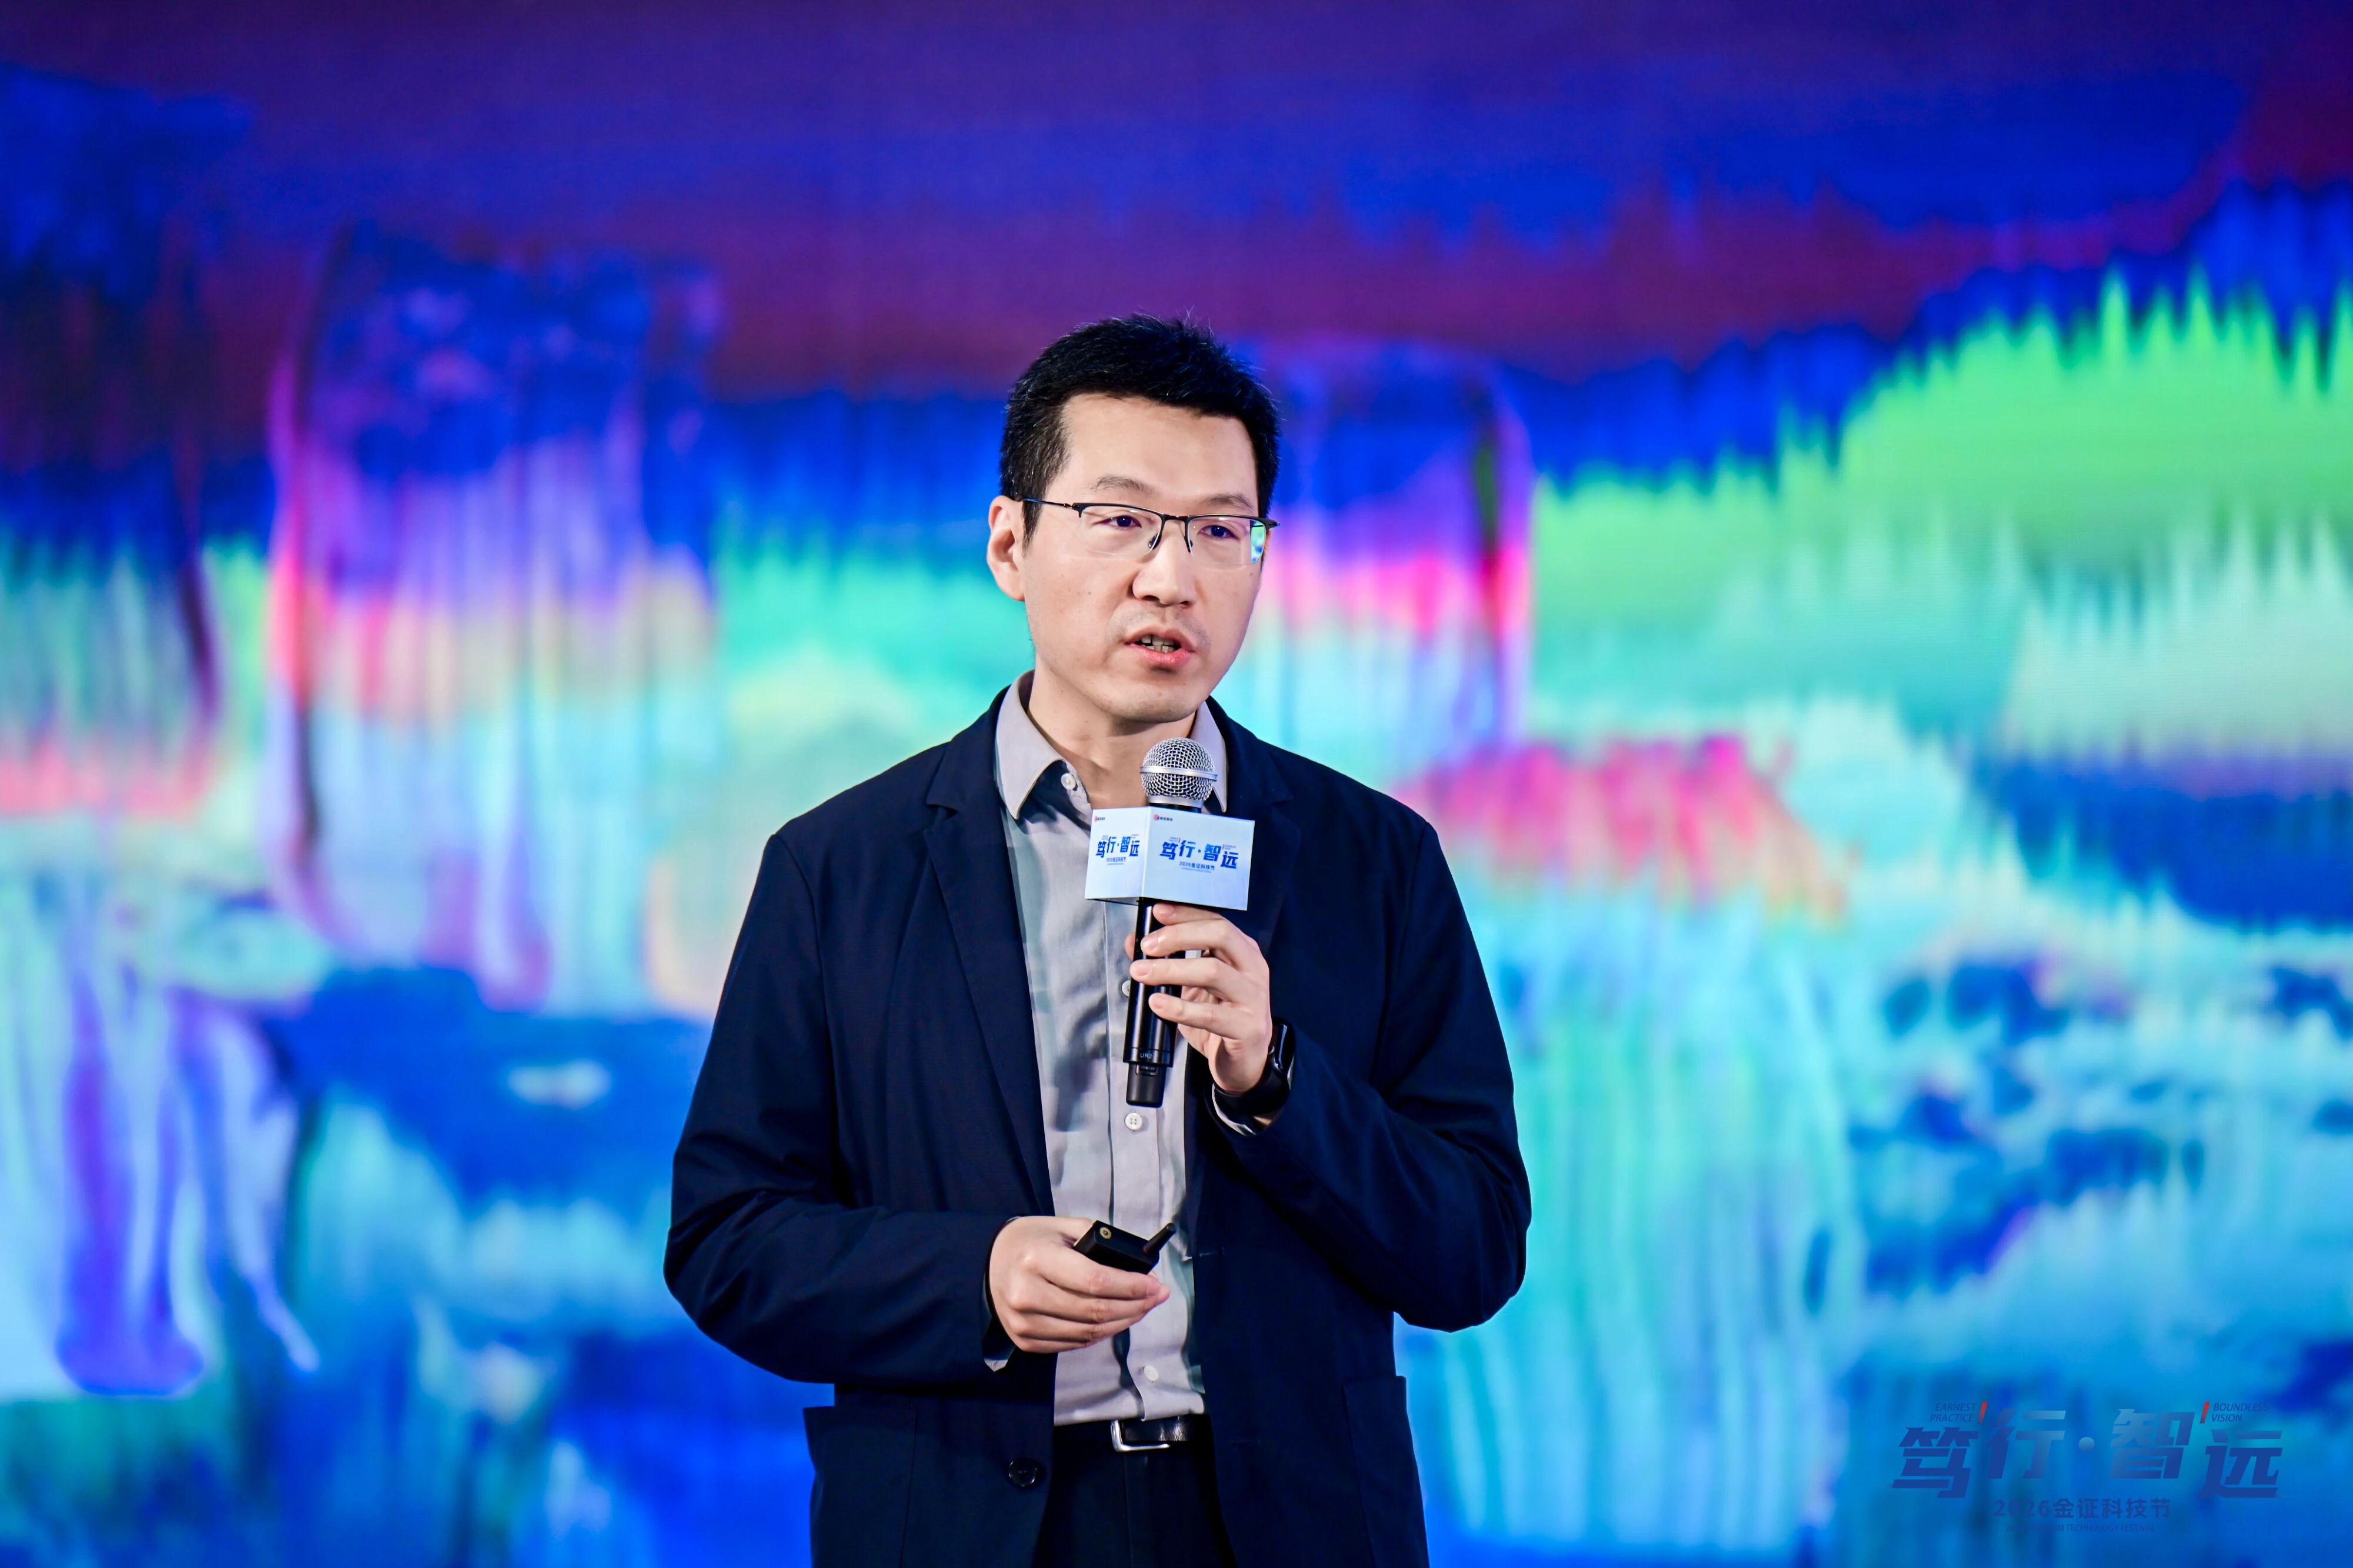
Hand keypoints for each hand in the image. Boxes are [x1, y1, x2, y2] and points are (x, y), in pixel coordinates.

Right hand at [987, 1216, 1168, 1353]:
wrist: (989, 1263)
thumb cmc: (1032, 1241)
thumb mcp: (1062, 1226)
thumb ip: (1099, 1240)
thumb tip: (1139, 1267)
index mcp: (1036, 1258)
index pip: (1094, 1281)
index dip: (1131, 1286)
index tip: (1155, 1284)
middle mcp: (1026, 1294)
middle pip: (1095, 1311)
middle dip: (1135, 1306)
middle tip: (1156, 1296)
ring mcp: (1024, 1323)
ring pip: (1088, 1332)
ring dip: (1123, 1322)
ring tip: (1141, 1308)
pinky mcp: (1025, 1341)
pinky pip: (1074, 1343)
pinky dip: (1101, 1333)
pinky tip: (1116, 1319)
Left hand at [1127, 902, 1273, 1096]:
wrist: (1244, 1062)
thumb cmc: (1222, 1018)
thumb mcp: (1192, 986)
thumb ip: (1168, 961)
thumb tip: (1134, 941)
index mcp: (1243, 952)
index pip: (1216, 921)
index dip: (1185, 914)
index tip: (1157, 913)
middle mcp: (1252, 969)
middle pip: (1219, 936)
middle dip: (1178, 936)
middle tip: (1148, 947)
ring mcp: (1253, 997)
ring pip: (1212, 971)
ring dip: (1171, 970)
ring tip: (1143, 973)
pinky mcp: (1247, 1027)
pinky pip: (1209, 1015)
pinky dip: (1179, 1008)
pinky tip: (1157, 1004)